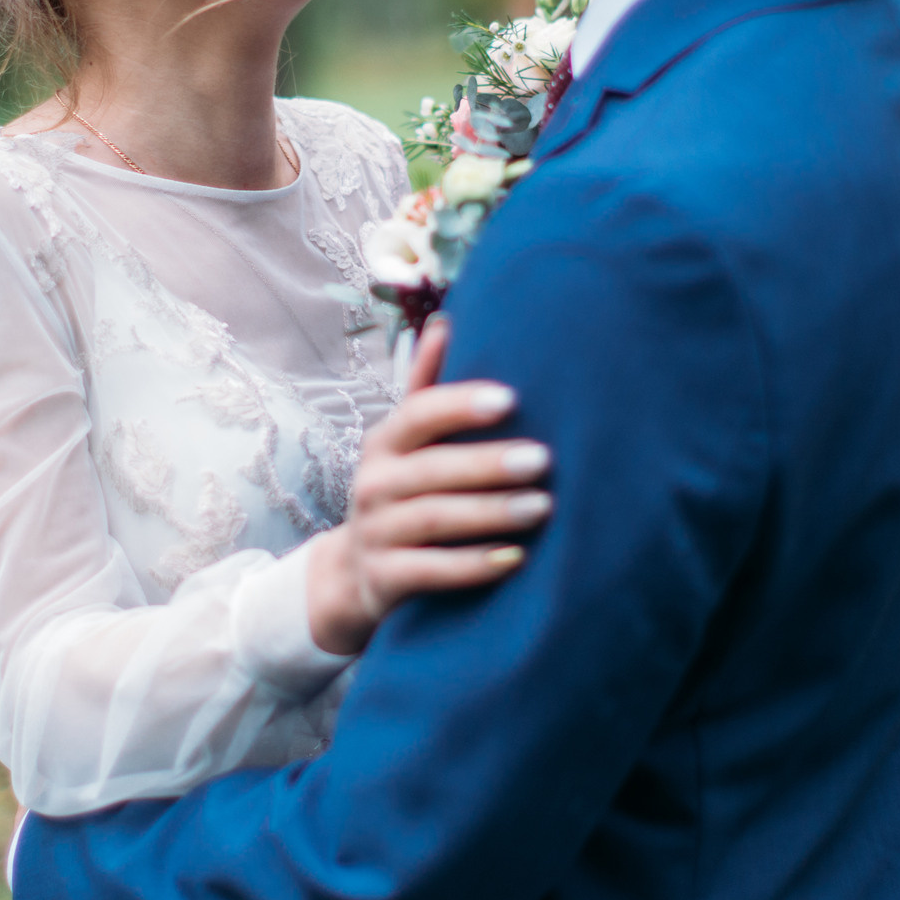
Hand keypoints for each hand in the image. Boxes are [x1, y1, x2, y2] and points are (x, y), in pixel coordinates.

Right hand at [304, 318, 551, 656]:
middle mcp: (373, 483)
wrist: (355, 574)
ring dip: (490, 513)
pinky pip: (430, 572)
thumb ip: (428, 386)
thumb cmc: (402, 492)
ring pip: (434, 520)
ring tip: (542, 507)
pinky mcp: (386, 579)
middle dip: (488, 464)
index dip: (461, 405)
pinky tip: (516, 559)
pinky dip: (473, 565)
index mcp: (385, 442)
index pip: (418, 414)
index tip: (511, 398)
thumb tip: (447, 319)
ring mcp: (376, 533)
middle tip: (545, 459)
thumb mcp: (406, 442)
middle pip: (432, 469)